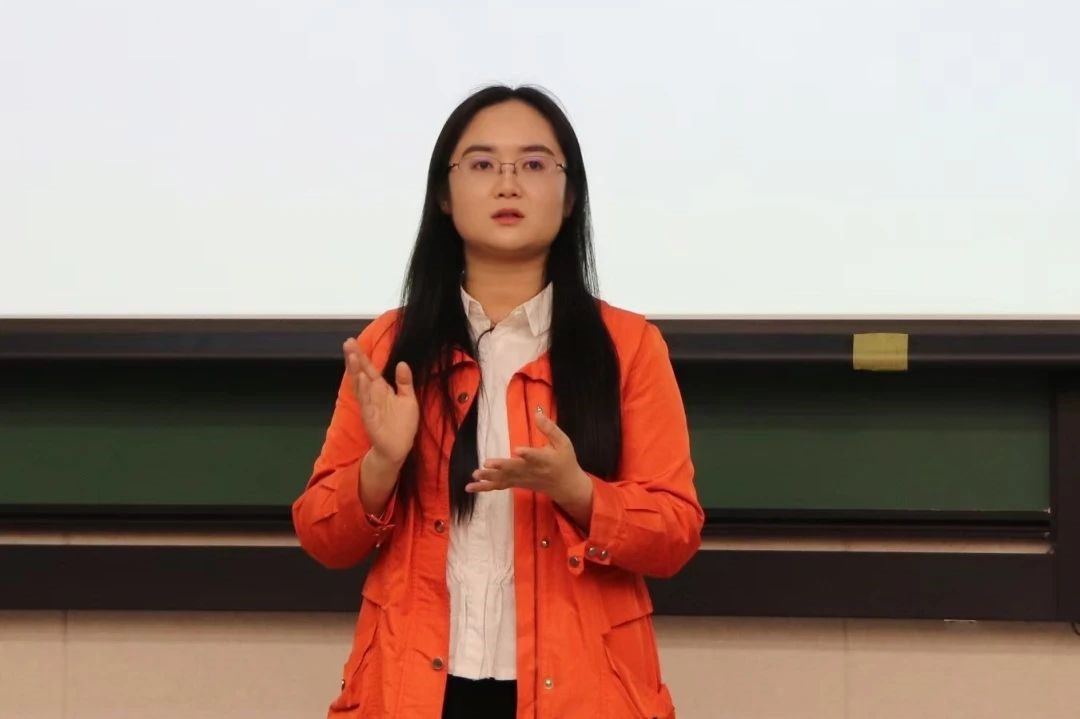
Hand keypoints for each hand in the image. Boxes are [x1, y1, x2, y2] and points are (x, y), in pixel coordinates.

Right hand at [343, 338, 418, 466]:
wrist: (399, 448)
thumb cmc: (403, 424)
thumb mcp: (408, 399)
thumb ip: (405, 382)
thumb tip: (402, 363)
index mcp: (381, 389)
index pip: (369, 369)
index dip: (362, 356)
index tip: (353, 341)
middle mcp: (372, 395)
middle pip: (361, 373)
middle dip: (354, 359)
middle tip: (347, 343)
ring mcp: (369, 405)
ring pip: (360, 385)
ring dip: (355, 371)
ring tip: (352, 356)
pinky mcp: (370, 417)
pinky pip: (366, 402)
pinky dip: (363, 390)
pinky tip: (361, 378)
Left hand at [467, 410, 592, 511]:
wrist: (565, 486)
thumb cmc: (565, 461)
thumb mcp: (563, 443)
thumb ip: (550, 428)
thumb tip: (537, 412)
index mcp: (545, 460)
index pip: (536, 457)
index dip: (527, 454)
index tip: (518, 450)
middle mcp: (532, 471)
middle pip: (515, 469)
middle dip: (501, 467)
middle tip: (487, 464)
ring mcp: (522, 479)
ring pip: (505, 479)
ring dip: (489, 477)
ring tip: (475, 475)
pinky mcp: (516, 484)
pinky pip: (500, 486)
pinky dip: (485, 487)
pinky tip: (471, 487)